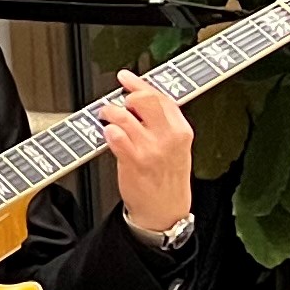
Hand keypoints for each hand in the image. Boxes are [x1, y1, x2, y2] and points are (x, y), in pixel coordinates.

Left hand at [103, 69, 195, 236]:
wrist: (165, 210)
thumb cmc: (168, 178)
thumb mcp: (177, 147)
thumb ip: (163, 122)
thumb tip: (140, 97)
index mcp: (181, 131)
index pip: (160, 97)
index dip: (140, 84)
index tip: (127, 78)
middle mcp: (168, 137)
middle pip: (143, 101)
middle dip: (126, 97)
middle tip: (118, 102)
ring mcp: (150, 149)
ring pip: (124, 116)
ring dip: (110, 113)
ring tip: (107, 118)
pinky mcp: (133, 160)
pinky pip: (114, 135)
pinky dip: (107, 131)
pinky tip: (108, 134)